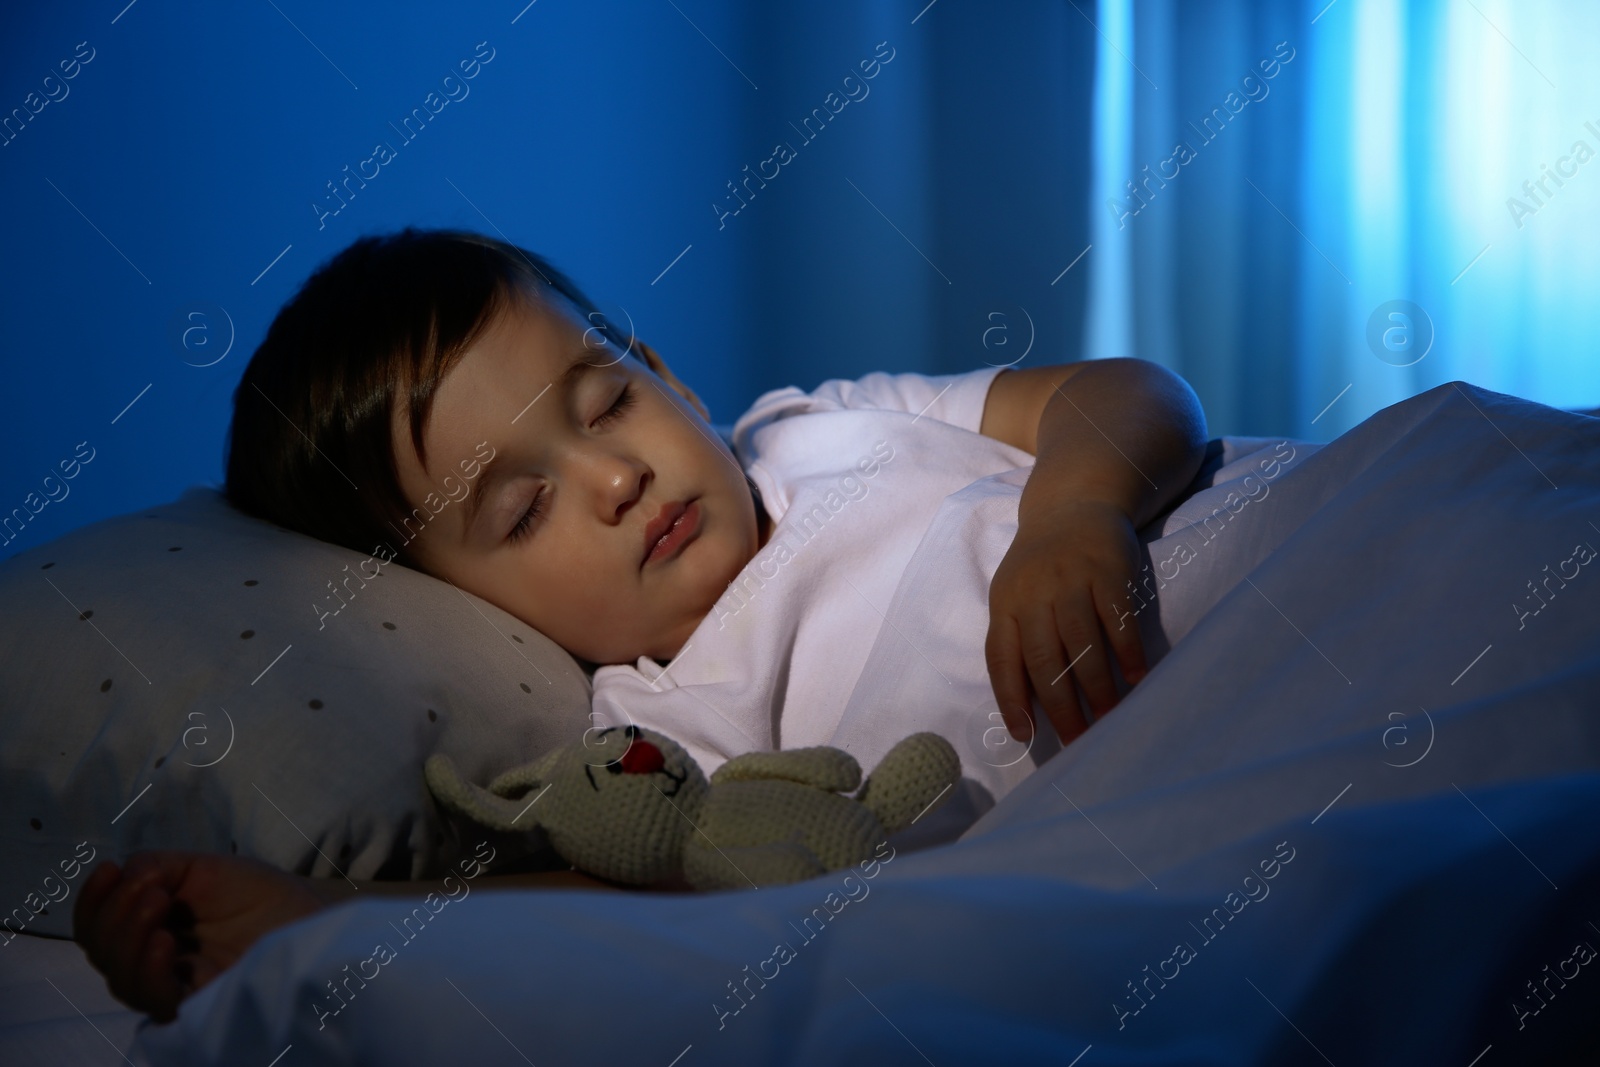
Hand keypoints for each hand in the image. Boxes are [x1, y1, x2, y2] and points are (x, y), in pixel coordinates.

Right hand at [73, 851, 329, 1022]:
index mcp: (149, 927)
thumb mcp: (206, 869)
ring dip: (128, 933)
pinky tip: (164, 942)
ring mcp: (172, 986)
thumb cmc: (262, 896)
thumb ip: (158, 866)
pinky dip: (149, 969)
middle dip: (115, 912)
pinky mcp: (194, 1008)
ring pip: (120, 976)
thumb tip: (121, 872)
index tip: (108, 869)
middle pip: (101, 950)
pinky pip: (154, 1000)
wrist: (311, 920)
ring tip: (158, 902)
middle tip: (152, 888)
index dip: (93, 899)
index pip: (98, 924)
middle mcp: (152, 961)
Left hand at [985, 497, 1148, 744]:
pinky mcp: (1107, 572)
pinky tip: (1138, 679)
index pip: (1002, 659)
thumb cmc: (1040, 567)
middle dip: (1061, 707)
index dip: (1011, 699)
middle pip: (1044, 659)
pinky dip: (1128, 653)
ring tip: (1109, 718)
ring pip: (1081, 645)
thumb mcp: (1014, 596)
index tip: (1025, 736)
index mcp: (1005, 604)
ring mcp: (1071, 581)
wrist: (1071, 506)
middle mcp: (1034, 594)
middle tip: (1078, 741)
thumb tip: (1026, 707)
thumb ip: (1016, 641)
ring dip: (1097, 687)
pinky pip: (1117, 620)